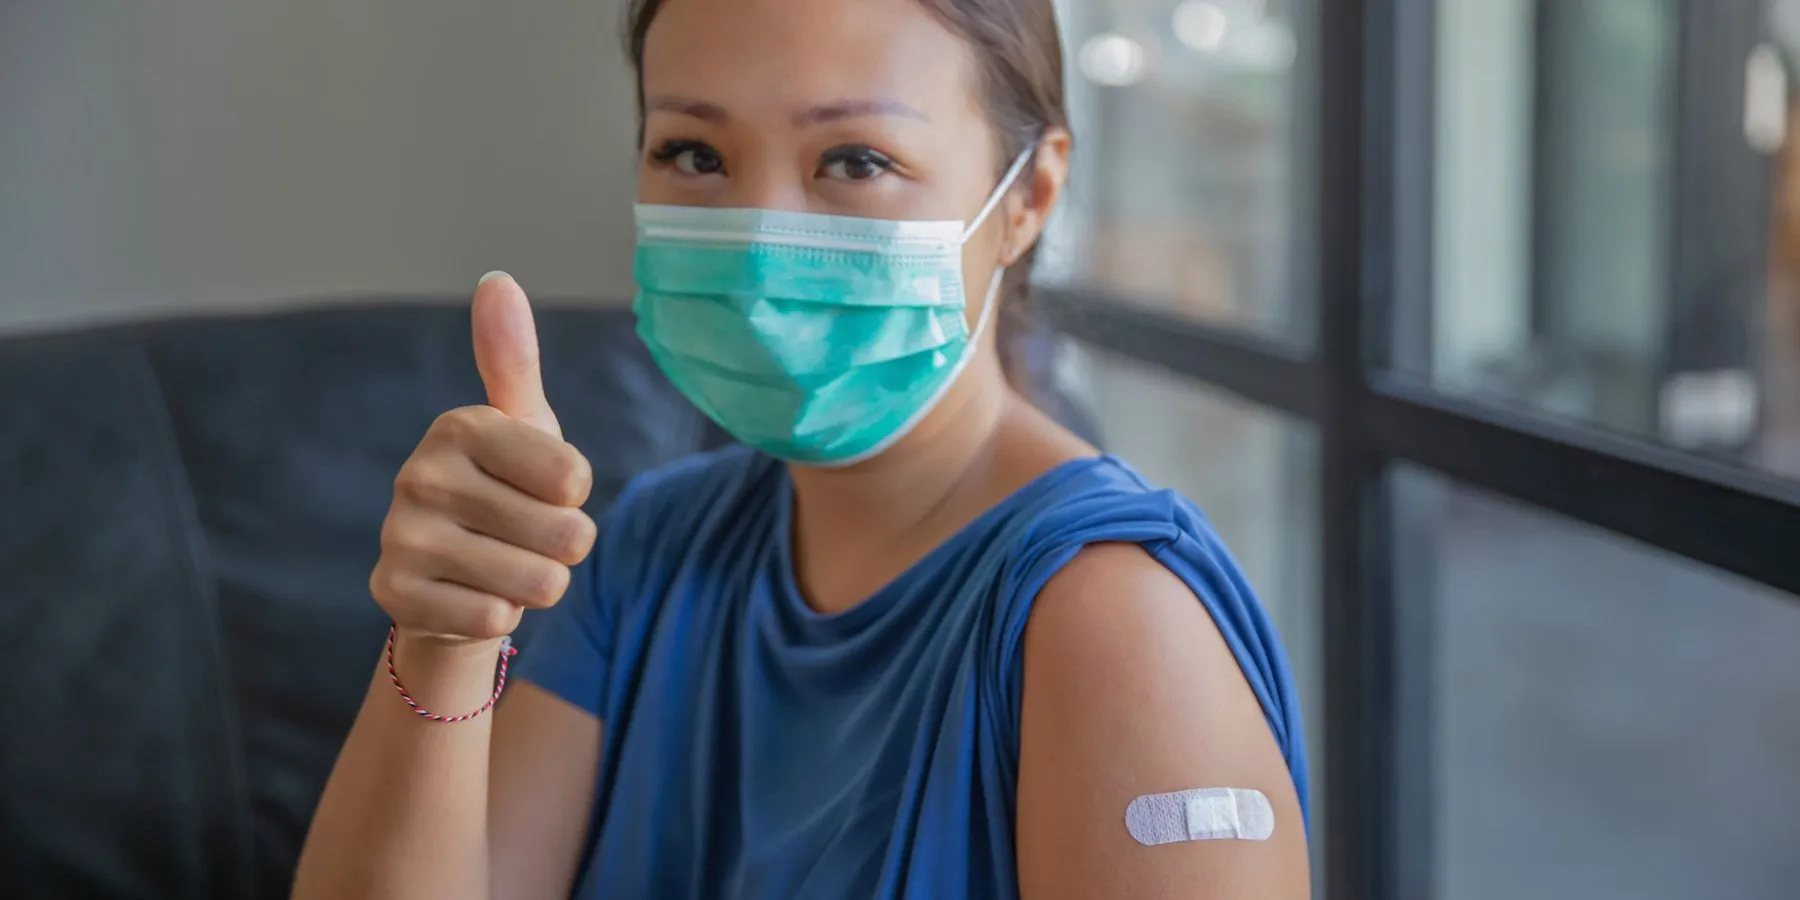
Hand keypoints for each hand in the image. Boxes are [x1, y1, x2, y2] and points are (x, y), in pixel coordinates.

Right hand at [370, 272, 597, 644]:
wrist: (451, 579)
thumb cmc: (505, 492)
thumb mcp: (523, 426)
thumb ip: (515, 360)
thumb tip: (497, 279)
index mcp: (460, 426)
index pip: (574, 478)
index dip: (575, 496)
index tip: (544, 489)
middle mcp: (421, 475)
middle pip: (565, 534)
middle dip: (564, 547)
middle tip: (528, 537)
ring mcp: (401, 537)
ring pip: (538, 583)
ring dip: (538, 584)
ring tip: (505, 565)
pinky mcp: (393, 595)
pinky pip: (497, 619)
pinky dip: (501, 616)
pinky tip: (473, 595)